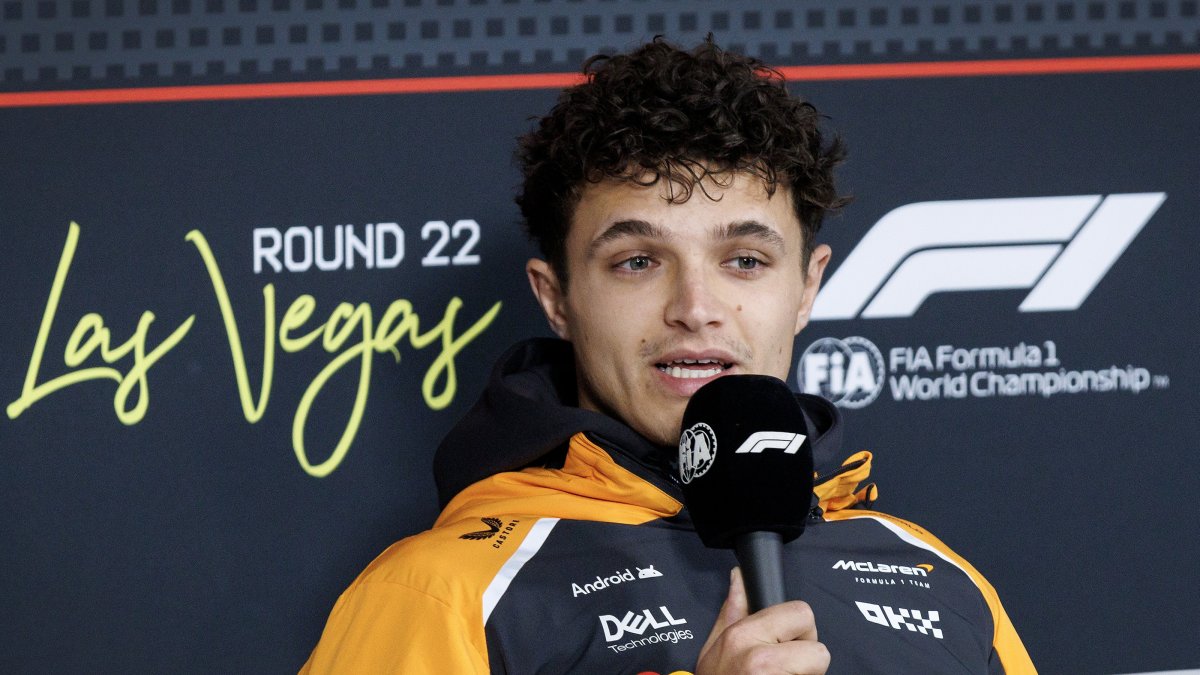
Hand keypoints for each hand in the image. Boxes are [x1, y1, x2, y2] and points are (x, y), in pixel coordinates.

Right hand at [695, 567, 829, 674]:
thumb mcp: (716, 644)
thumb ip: (734, 610)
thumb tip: (740, 576)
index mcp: (744, 635)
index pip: (802, 613)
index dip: (799, 630)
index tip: (786, 644)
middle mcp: (761, 659)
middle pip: (819, 650)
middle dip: (808, 659)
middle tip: (785, 668)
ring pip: (818, 673)